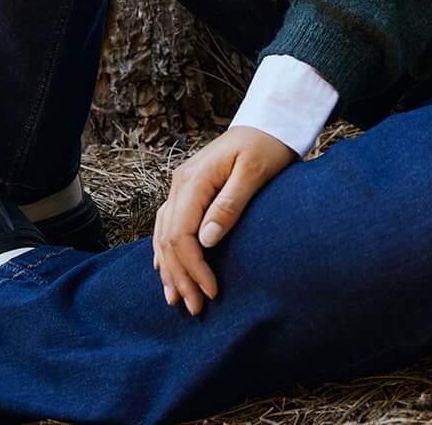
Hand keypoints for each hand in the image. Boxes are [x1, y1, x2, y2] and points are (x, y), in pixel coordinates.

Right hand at [152, 124, 297, 316]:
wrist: (268, 124)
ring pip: (163, 234)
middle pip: (169, 239)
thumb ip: (230, 205)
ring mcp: (181, 186)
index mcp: (195, 179)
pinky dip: (165, 250)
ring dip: (170, 269)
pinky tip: (164, 269)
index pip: (182, 233)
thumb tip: (206, 240)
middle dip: (180, 276)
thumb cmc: (266, 146)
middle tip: (196, 308)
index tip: (211, 291)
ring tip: (177, 299)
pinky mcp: (188, 191)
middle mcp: (181, 183)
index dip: (193, 267)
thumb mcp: (254, 173)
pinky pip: (167, 225)